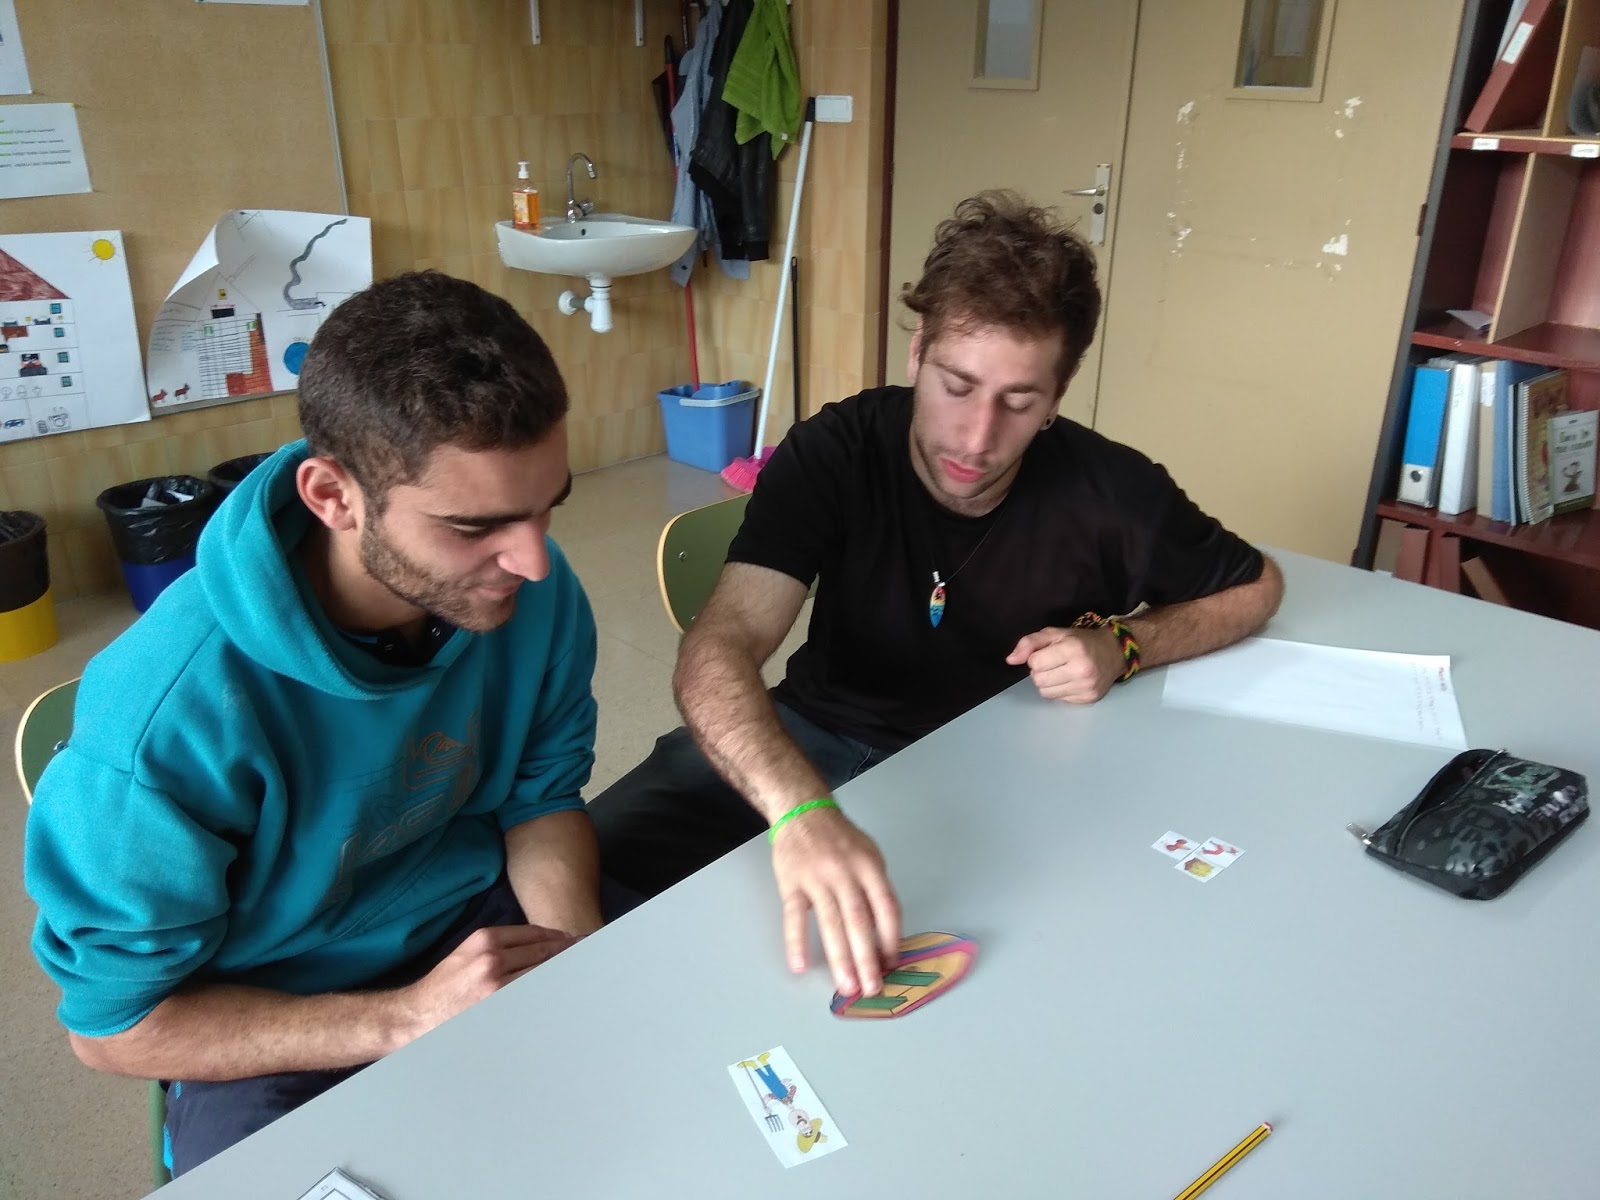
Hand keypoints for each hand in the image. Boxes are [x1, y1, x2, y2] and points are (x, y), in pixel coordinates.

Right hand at [397, 923, 577, 1044]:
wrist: (417, 1015)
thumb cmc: (445, 985)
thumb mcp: (469, 953)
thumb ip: (502, 946)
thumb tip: (545, 946)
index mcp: (486, 940)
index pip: (538, 935)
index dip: (564, 939)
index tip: (582, 942)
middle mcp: (493, 959)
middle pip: (546, 953)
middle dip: (572, 954)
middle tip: (595, 955)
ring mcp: (496, 986)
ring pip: (544, 974)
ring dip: (567, 973)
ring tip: (586, 972)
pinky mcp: (496, 1006)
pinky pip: (533, 995)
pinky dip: (550, 991)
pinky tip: (565, 993)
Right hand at [770, 806, 900, 997]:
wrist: (803, 812)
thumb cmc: (840, 838)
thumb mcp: (869, 855)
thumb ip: (876, 891)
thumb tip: (885, 937)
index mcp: (869, 866)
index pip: (886, 906)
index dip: (891, 937)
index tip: (892, 964)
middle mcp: (845, 872)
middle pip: (859, 920)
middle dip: (867, 958)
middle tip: (872, 988)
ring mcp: (816, 877)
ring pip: (831, 923)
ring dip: (840, 958)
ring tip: (846, 986)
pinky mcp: (791, 883)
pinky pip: (794, 917)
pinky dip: (796, 942)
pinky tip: (800, 965)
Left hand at [1006, 625, 1123, 702]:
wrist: (1114, 652)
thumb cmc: (1081, 641)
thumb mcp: (1055, 633)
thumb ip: (1029, 643)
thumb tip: (1010, 660)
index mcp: (1072, 649)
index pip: (1035, 663)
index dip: (1036, 658)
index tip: (1048, 654)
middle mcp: (1081, 670)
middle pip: (1038, 680)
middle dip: (1041, 672)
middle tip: (1054, 664)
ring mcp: (1086, 687)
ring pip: (1045, 693)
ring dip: (1048, 683)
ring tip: (1062, 672)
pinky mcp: (1088, 699)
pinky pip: (1058, 699)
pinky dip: (1060, 691)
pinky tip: (1071, 681)